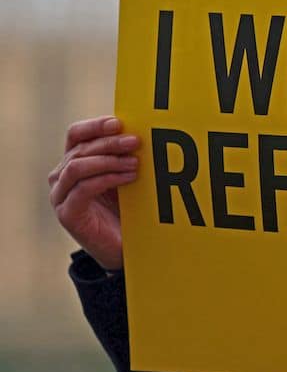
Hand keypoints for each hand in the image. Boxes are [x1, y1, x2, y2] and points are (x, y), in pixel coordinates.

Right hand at [48, 116, 139, 270]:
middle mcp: (61, 177)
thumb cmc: (126, 208)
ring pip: (77, 166)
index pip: (76, 135)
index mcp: (73, 162)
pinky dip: (107, 179)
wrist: (123, 248)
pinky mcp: (68, 213)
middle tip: (136, 141)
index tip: (119, 123)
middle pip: (80, 149)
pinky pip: (83, 188)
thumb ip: (124, 156)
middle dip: (110, 142)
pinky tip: (129, 177)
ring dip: (109, 160)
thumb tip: (141, 130)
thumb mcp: (125, 176)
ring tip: (135, 163)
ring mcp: (61, 196)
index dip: (95, 126)